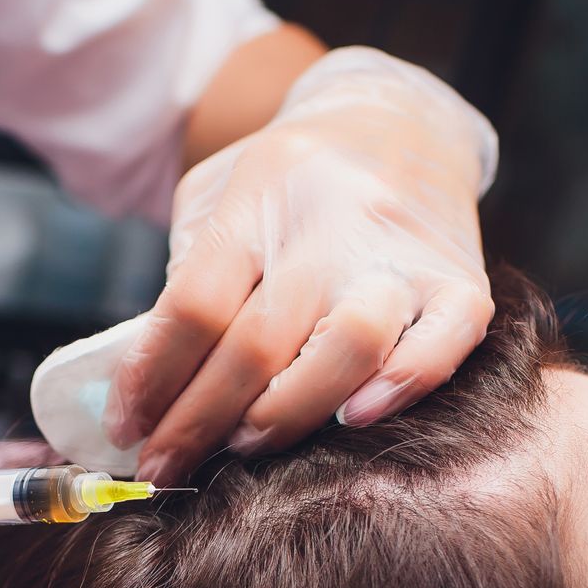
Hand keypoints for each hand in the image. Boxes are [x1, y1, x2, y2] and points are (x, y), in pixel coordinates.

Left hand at [104, 48, 498, 486]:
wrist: (398, 120)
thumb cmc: (287, 184)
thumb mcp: (217, 201)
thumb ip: (187, 280)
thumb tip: (143, 391)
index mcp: (258, 195)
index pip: (194, 304)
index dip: (151, 379)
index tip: (126, 430)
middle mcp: (332, 222)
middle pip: (258, 341)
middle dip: (198, 422)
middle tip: (165, 466)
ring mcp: (400, 253)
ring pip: (348, 345)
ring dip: (286, 413)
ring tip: (245, 445)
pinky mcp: (461, 283)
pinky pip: (442, 347)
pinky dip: (399, 389)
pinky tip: (354, 420)